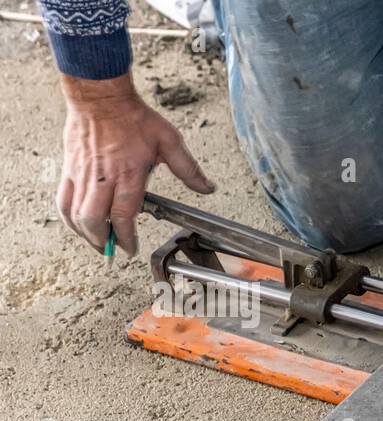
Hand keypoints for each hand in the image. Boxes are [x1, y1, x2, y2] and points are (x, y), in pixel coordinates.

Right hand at [58, 74, 214, 256]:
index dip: (126, 237)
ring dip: (85, 234)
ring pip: (75, 214)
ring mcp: (82, 174)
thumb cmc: (133, 117)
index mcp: (127, 174)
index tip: (132, 248)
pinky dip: (68, 217)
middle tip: (113, 250)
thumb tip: (208, 188)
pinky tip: (77, 224)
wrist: (100, 97)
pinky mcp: (69, 169)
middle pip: (94, 220)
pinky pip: (62, 200)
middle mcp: (102, 178)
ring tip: (97, 242)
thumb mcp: (169, 141)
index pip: (123, 215)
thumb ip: (188, 169)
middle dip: (103, 242)